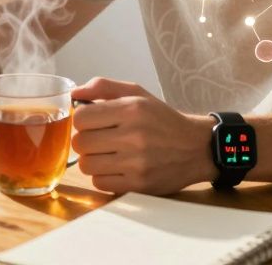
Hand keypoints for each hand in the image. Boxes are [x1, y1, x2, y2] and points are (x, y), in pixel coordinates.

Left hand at [70, 77, 216, 194]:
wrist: (197, 148)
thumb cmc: (162, 119)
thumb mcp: (137, 94)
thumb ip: (103, 87)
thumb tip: (73, 94)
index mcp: (132, 109)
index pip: (81, 117)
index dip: (83, 120)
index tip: (93, 122)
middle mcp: (134, 135)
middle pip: (80, 142)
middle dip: (86, 140)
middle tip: (100, 139)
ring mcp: (137, 162)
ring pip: (86, 165)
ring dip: (92, 160)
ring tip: (107, 155)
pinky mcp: (139, 184)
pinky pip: (100, 183)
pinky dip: (103, 177)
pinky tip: (116, 168)